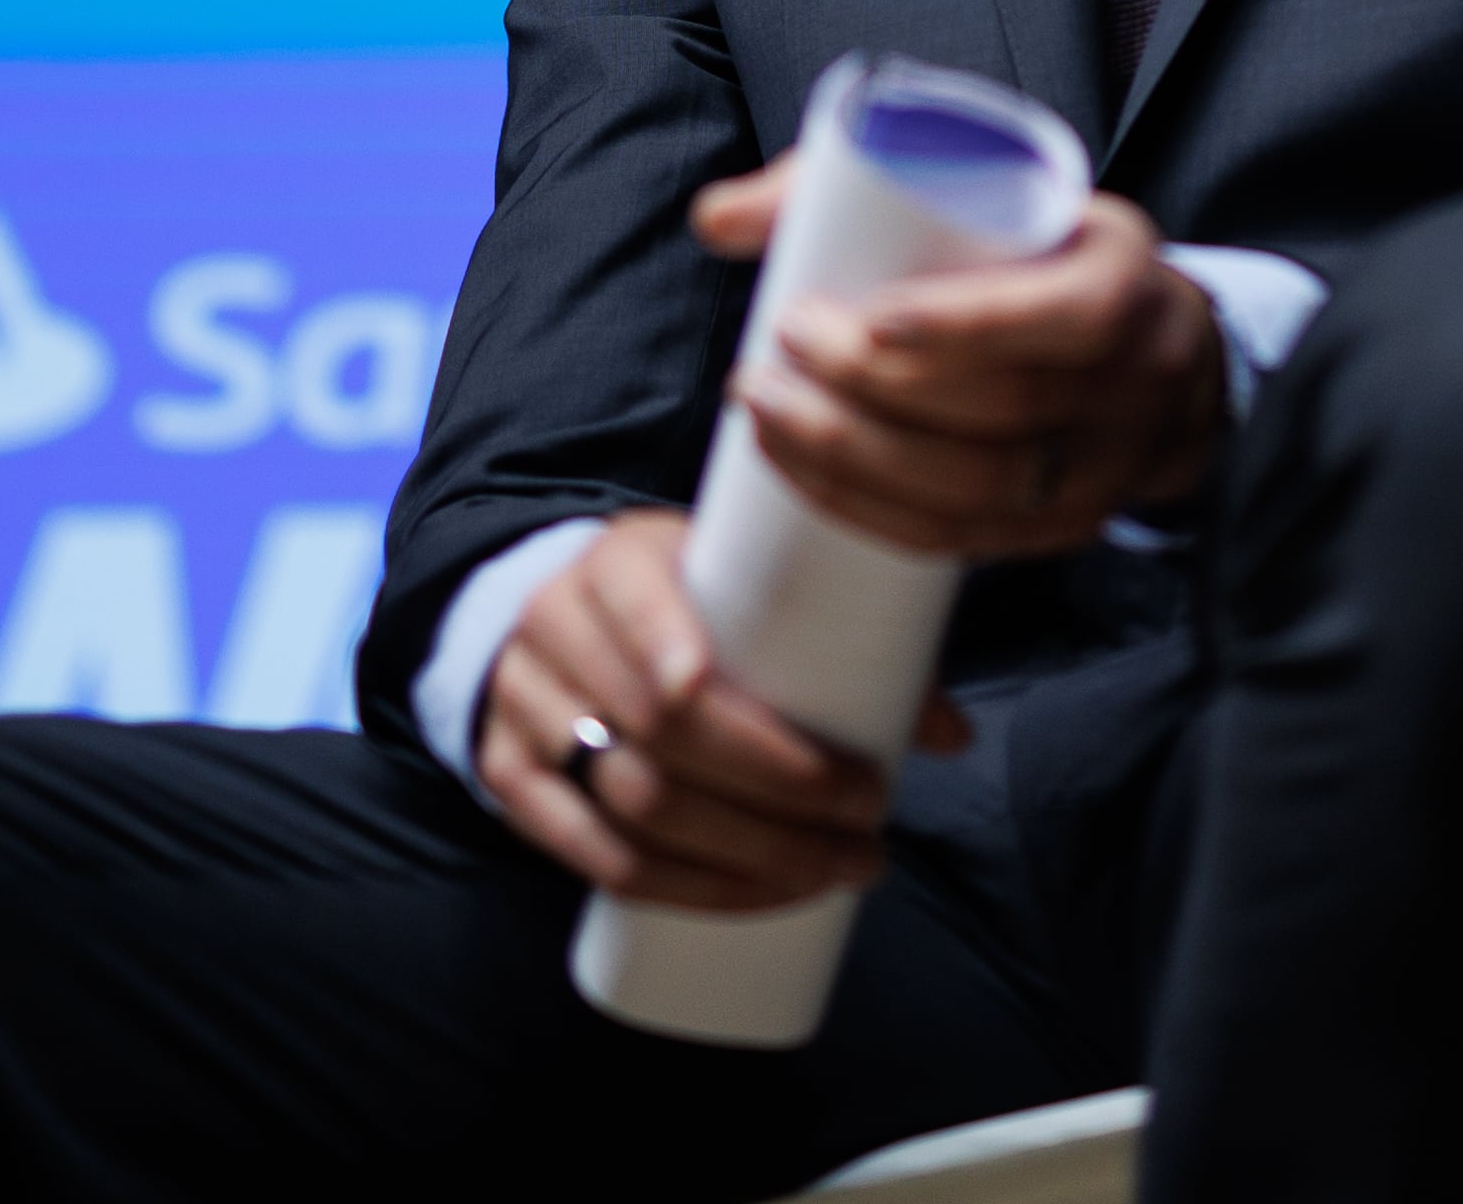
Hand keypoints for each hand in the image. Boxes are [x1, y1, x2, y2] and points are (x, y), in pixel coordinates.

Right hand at [476, 511, 971, 907]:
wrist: (555, 618)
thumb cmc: (678, 601)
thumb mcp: (734, 580)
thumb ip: (841, 636)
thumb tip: (949, 734)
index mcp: (617, 563)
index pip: (642, 605)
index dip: (688, 659)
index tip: (768, 709)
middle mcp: (557, 632)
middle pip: (657, 725)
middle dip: (776, 788)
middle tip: (865, 822)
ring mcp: (524, 711)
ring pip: (629, 802)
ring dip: (743, 854)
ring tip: (833, 869)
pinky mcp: (512, 782)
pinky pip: (591, 856)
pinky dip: (678, 888)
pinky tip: (752, 899)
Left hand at [694, 150, 1227, 557]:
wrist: (1161, 358)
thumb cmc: (1049, 260)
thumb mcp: (1000, 197)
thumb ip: (855, 186)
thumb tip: (718, 220)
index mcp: (1129, 285)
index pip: (1067, 316)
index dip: (970, 326)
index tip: (870, 317)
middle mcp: (1133, 386)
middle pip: (1006, 411)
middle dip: (878, 388)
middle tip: (783, 345)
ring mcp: (1102, 471)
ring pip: (978, 486)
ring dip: (857, 455)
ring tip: (765, 407)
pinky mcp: (1061, 526)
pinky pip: (962, 539)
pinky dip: (873, 511)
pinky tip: (801, 473)